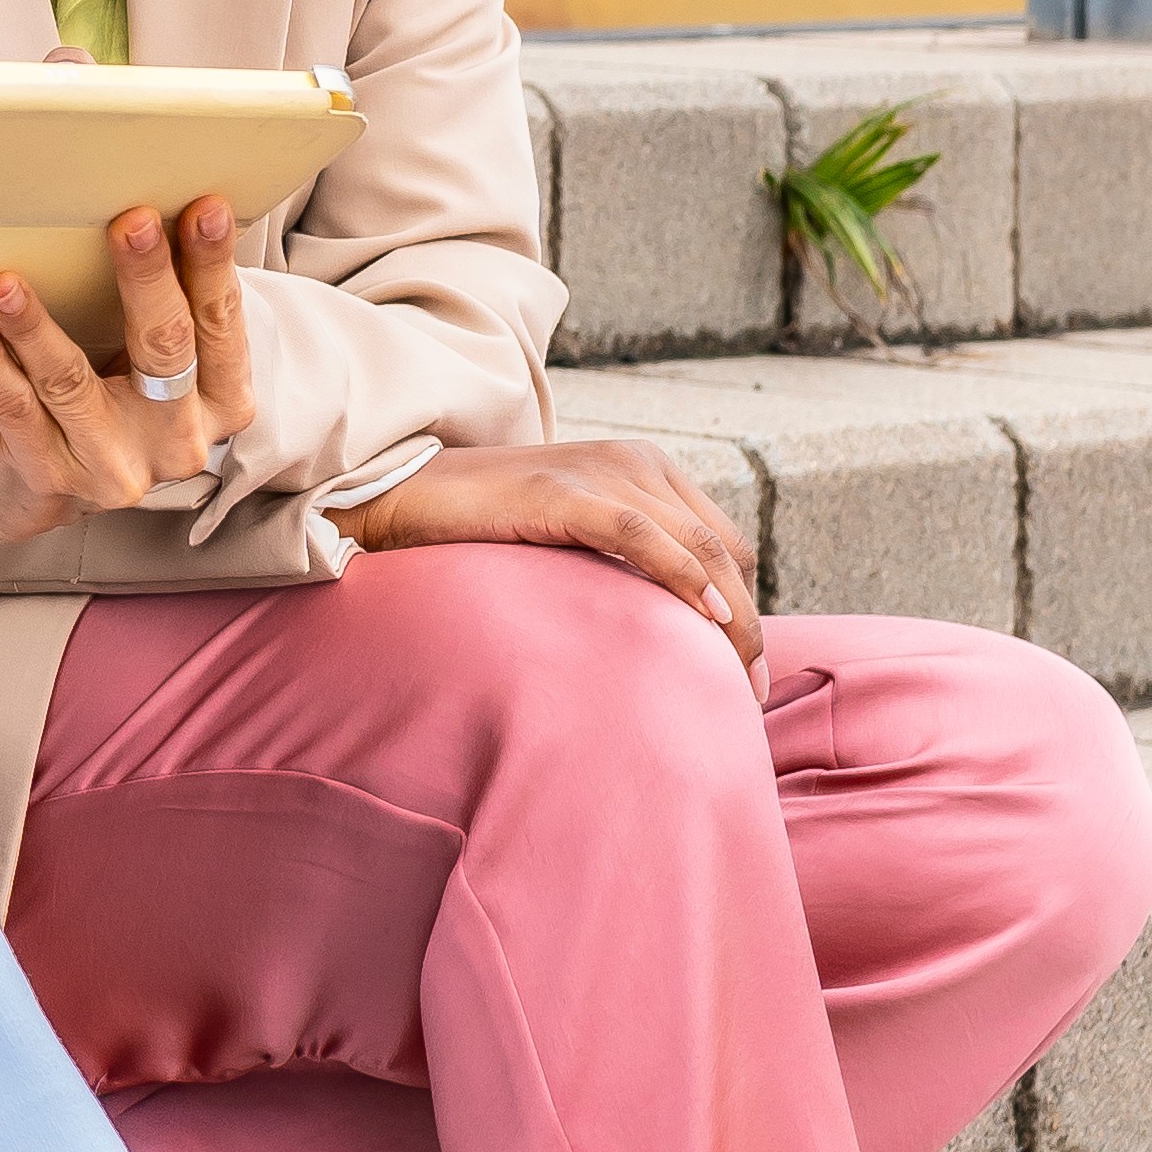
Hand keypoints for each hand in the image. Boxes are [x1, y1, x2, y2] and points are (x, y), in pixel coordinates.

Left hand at [0, 201, 253, 542]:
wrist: (28, 469)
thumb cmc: (96, 357)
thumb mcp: (120, 295)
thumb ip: (111, 192)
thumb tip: (70, 69)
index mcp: (224, 390)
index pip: (224, 318)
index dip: (216, 260)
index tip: (202, 199)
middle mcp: (185, 438)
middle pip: (165, 349)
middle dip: (147, 280)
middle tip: (126, 219)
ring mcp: (119, 471)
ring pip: (79, 386)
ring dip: (37, 330)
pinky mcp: (53, 485)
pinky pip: (18, 417)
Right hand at [341, 436, 766, 678]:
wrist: (402, 496)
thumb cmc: (481, 529)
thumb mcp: (568, 540)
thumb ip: (615, 562)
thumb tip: (661, 630)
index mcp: (641, 468)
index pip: (723, 540)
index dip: (745, 604)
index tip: (744, 669)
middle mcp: (635, 461)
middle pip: (723, 547)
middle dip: (748, 621)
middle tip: (750, 689)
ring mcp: (602, 471)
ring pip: (699, 544)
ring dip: (732, 616)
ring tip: (738, 677)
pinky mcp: (567, 492)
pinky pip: (643, 536)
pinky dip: (685, 576)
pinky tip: (712, 618)